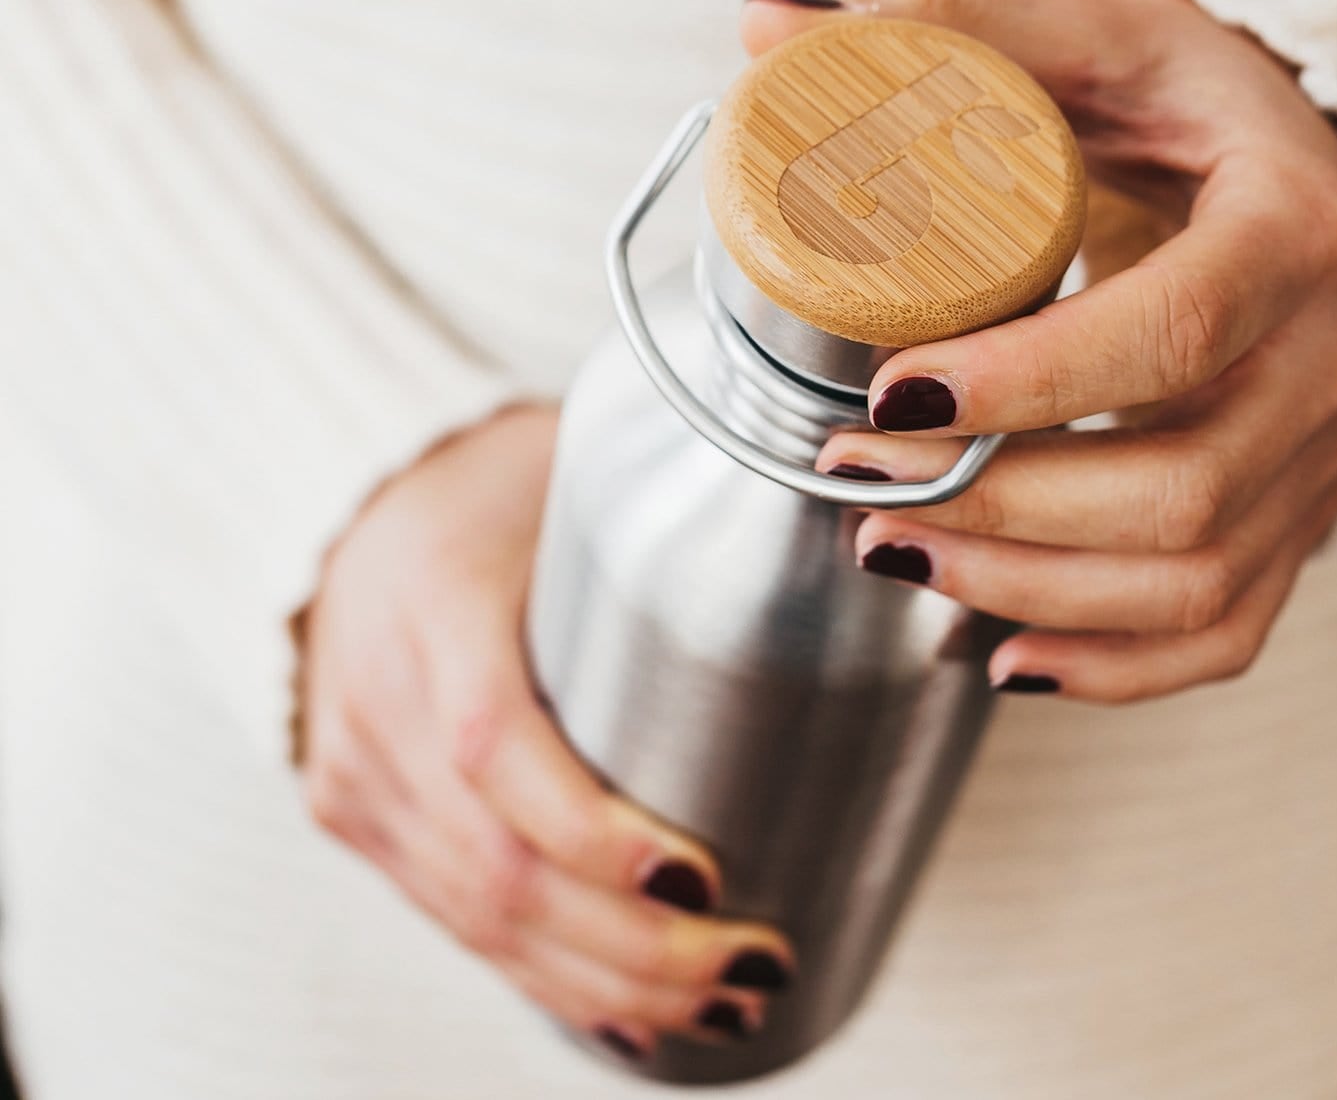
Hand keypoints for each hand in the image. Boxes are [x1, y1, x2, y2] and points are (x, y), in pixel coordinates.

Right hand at [299, 403, 793, 1059]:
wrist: (356, 511)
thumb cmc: (491, 488)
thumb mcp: (562, 478)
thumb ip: (659, 531)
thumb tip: (826, 556)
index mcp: (431, 604)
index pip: (495, 744)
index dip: (595, 832)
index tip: (705, 875)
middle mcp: (375, 703)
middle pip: (500, 868)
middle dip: (637, 946)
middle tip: (754, 965)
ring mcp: (354, 772)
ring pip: (480, 921)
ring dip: (606, 984)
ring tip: (720, 1004)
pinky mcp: (356, 815)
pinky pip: (452, 922)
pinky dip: (545, 977)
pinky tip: (625, 1014)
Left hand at [743, 0, 1336, 703]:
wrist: (1302, 177)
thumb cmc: (1185, 109)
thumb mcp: (1091, 40)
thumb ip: (946, 29)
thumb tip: (768, 30)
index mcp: (1289, 229)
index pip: (1174, 330)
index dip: (1032, 380)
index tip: (893, 391)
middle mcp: (1330, 361)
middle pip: (1181, 488)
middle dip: (1000, 502)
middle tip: (856, 475)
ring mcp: (1321, 457)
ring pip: (1195, 580)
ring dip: (1026, 589)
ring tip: (888, 550)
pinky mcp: (1295, 518)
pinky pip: (1224, 631)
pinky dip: (1113, 665)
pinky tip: (1000, 652)